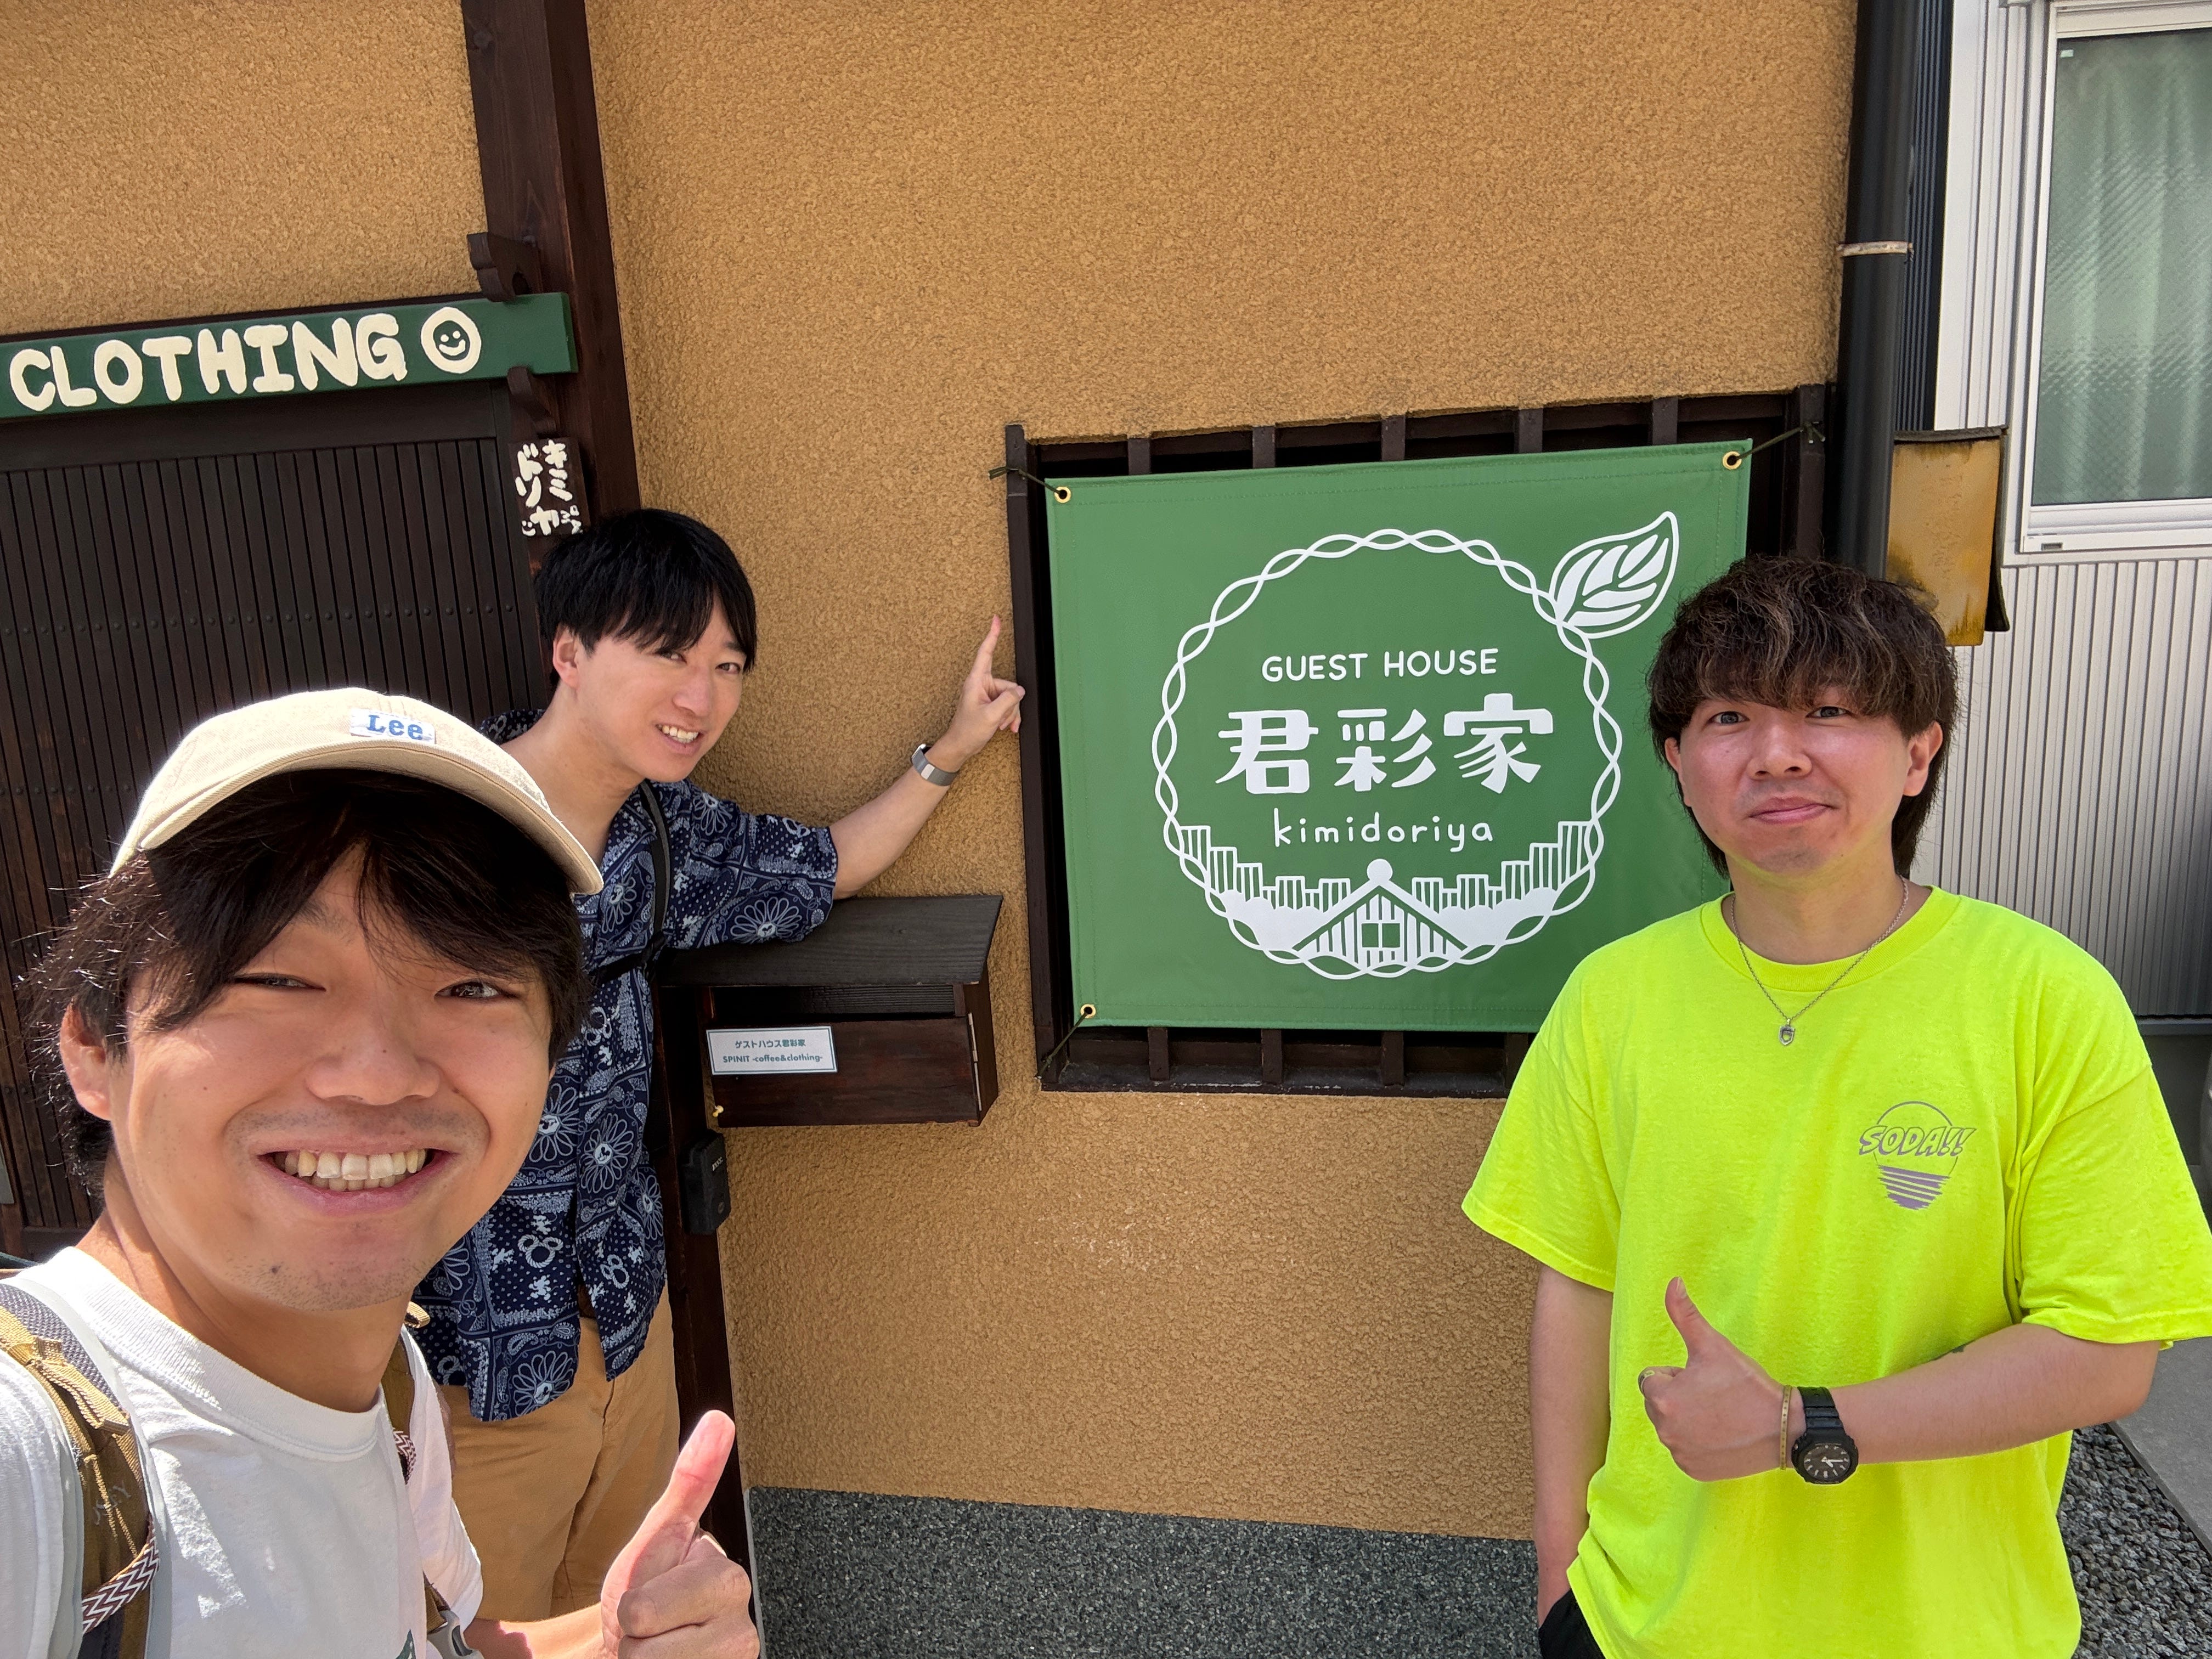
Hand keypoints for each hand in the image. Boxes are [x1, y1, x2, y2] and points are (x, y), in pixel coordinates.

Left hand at [598, 1413, 757, 1657]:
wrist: (636, 1650)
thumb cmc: (646, 1593)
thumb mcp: (658, 1535)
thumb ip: (691, 1480)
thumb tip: (722, 1419)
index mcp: (728, 1580)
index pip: (644, 1609)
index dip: (632, 1605)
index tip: (648, 1598)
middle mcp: (739, 1631)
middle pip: (645, 1646)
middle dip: (631, 1636)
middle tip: (646, 1628)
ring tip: (654, 1651)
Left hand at [927, 617, 1023, 770]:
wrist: (960, 746)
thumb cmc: (967, 731)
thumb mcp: (991, 715)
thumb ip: (1008, 700)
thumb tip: (1019, 690)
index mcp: (976, 681)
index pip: (986, 652)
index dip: (992, 635)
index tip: (996, 619)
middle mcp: (981, 685)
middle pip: (1007, 685)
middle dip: (1011, 704)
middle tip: (1002, 719)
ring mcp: (986, 695)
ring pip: (1009, 698)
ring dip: (1010, 713)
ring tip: (1001, 725)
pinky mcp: (989, 704)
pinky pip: (1006, 705)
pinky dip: (1009, 716)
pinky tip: (1006, 727)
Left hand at [1637, 1278, 1786, 1481]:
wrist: (1785, 1427)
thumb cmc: (1747, 1384)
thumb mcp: (1713, 1345)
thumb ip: (1685, 1314)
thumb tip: (1672, 1282)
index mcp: (1662, 1398)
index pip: (1653, 1378)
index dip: (1679, 1374)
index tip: (1706, 1379)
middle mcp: (1664, 1430)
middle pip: (1660, 1403)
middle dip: (1681, 1396)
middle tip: (1715, 1396)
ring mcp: (1679, 1453)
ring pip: (1673, 1426)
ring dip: (1689, 1419)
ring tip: (1722, 1415)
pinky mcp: (1694, 1471)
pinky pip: (1685, 1450)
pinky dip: (1699, 1443)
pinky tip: (1724, 1436)